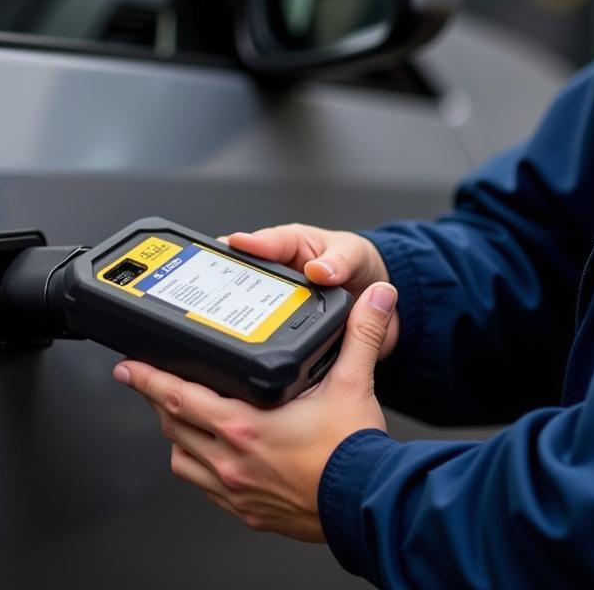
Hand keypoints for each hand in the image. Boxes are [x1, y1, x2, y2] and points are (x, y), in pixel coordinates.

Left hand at [113, 281, 397, 540]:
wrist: (368, 508)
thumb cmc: (353, 454)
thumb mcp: (355, 382)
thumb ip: (363, 333)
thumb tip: (377, 297)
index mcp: (245, 425)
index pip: (178, 395)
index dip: (147, 378)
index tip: (128, 365)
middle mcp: (232, 460)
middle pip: (173, 425)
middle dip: (154, 400)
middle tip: (143, 381)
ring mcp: (237, 490)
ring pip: (183, 460)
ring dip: (176, 435)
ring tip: (174, 415)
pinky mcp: (248, 512)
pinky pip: (205, 490)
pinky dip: (198, 468)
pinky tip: (208, 457)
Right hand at [227, 224, 398, 359]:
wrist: (384, 304)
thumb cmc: (362, 265)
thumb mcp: (354, 255)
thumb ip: (340, 261)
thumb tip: (319, 269)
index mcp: (291, 246)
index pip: (264, 242)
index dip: (246, 244)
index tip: (232, 244)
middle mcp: (279, 274)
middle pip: (245, 276)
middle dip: (226, 280)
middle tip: (209, 286)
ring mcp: (281, 303)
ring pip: (251, 306)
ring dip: (238, 312)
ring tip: (219, 321)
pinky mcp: (288, 330)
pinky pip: (269, 334)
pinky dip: (259, 341)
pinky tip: (245, 352)